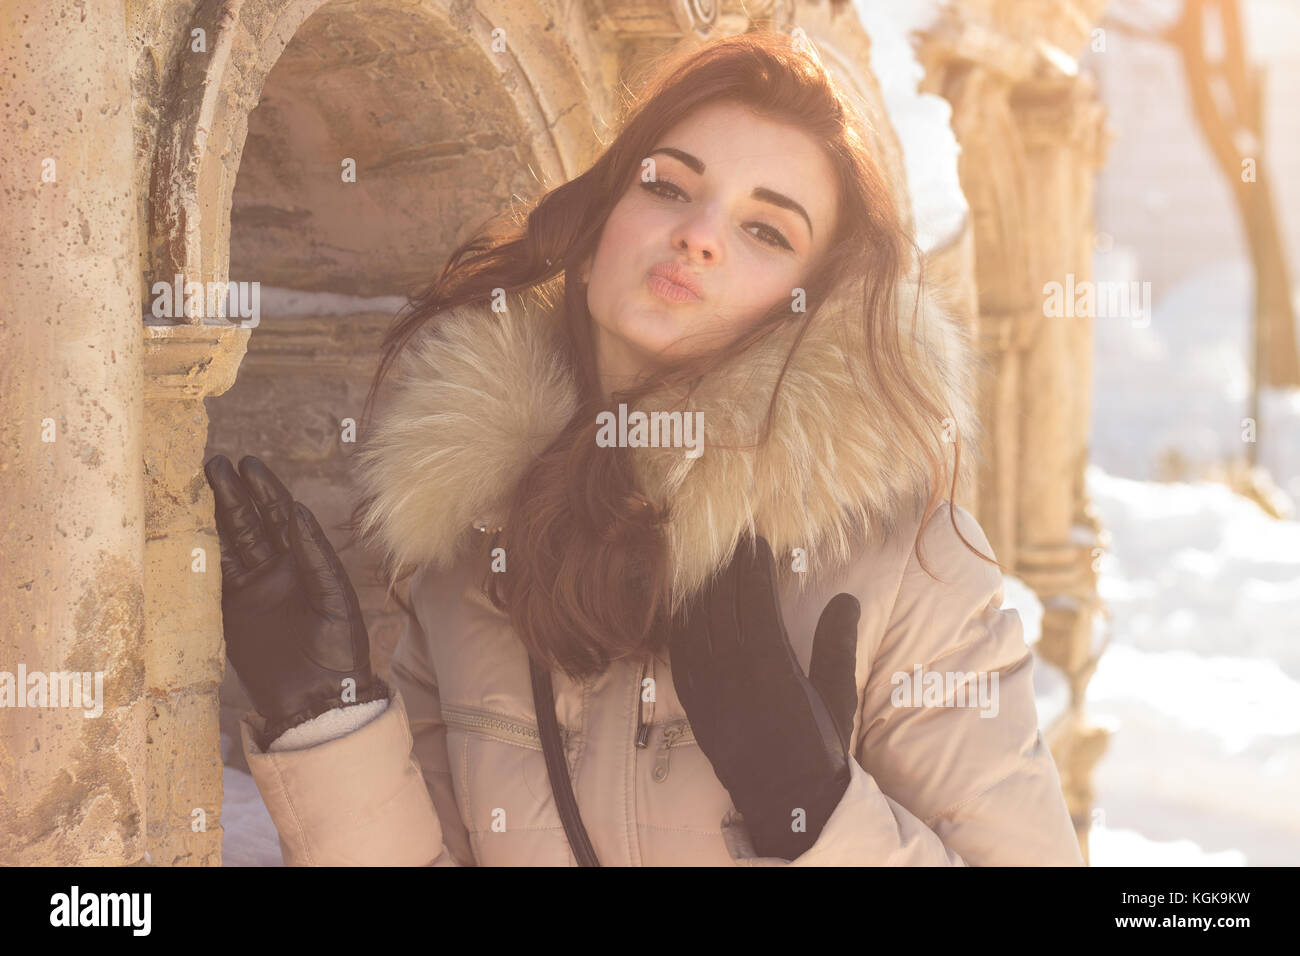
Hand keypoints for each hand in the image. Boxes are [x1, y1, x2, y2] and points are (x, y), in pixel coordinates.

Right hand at [205, 454, 385, 748]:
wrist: (321, 698)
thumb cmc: (341, 647)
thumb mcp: (334, 596)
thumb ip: (314, 554)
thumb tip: (296, 510)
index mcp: (306, 560)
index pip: (282, 516)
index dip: (264, 490)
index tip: (247, 464)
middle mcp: (277, 569)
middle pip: (250, 523)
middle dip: (231, 494)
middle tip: (212, 464)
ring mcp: (251, 590)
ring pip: (227, 545)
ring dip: (212, 517)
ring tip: (194, 487)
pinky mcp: (229, 614)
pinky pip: (210, 579)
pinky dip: (197, 556)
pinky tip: (184, 532)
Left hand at [667, 535, 860, 859]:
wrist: (786, 799)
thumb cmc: (817, 748)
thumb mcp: (837, 695)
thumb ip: (837, 643)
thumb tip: (846, 598)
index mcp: (769, 665)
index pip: (754, 600)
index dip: (753, 567)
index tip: (755, 541)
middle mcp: (731, 672)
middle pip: (723, 605)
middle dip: (729, 569)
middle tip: (734, 543)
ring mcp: (708, 689)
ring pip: (698, 625)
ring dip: (705, 591)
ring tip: (715, 566)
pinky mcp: (694, 705)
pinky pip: (681, 655)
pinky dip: (683, 625)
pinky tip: (689, 608)